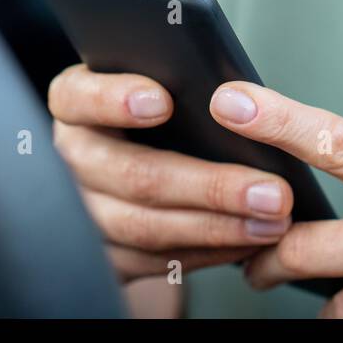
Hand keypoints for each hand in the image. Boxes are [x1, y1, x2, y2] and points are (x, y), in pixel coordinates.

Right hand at [48, 64, 294, 282]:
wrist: (136, 156)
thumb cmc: (160, 110)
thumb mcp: (162, 81)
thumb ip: (183, 83)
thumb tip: (239, 97)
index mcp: (76, 102)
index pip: (79, 96)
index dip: (116, 100)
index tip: (163, 102)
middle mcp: (71, 156)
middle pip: (131, 174)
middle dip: (209, 186)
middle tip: (269, 191)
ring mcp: (82, 209)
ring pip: (145, 226)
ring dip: (217, 228)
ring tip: (272, 221)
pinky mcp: (103, 252)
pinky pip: (155, 260)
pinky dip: (208, 253)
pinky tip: (248, 242)